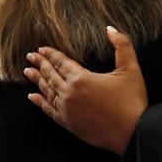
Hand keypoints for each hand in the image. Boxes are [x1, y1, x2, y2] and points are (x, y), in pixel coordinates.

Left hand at [24, 26, 147, 154]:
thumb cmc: (133, 100)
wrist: (133, 132)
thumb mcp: (131, 68)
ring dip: (37, 80)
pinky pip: (49, 110)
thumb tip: (110, 28)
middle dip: (40, 64)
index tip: (41, 49)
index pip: (61, 62)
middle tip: (29, 57)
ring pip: (47, 91)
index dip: (51, 54)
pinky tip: (32, 97)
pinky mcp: (68, 124)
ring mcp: (67, 110)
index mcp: (81, 78)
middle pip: (50, 75)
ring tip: (27, 72)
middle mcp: (69, 93)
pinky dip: (39, 102)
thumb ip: (122, 45)